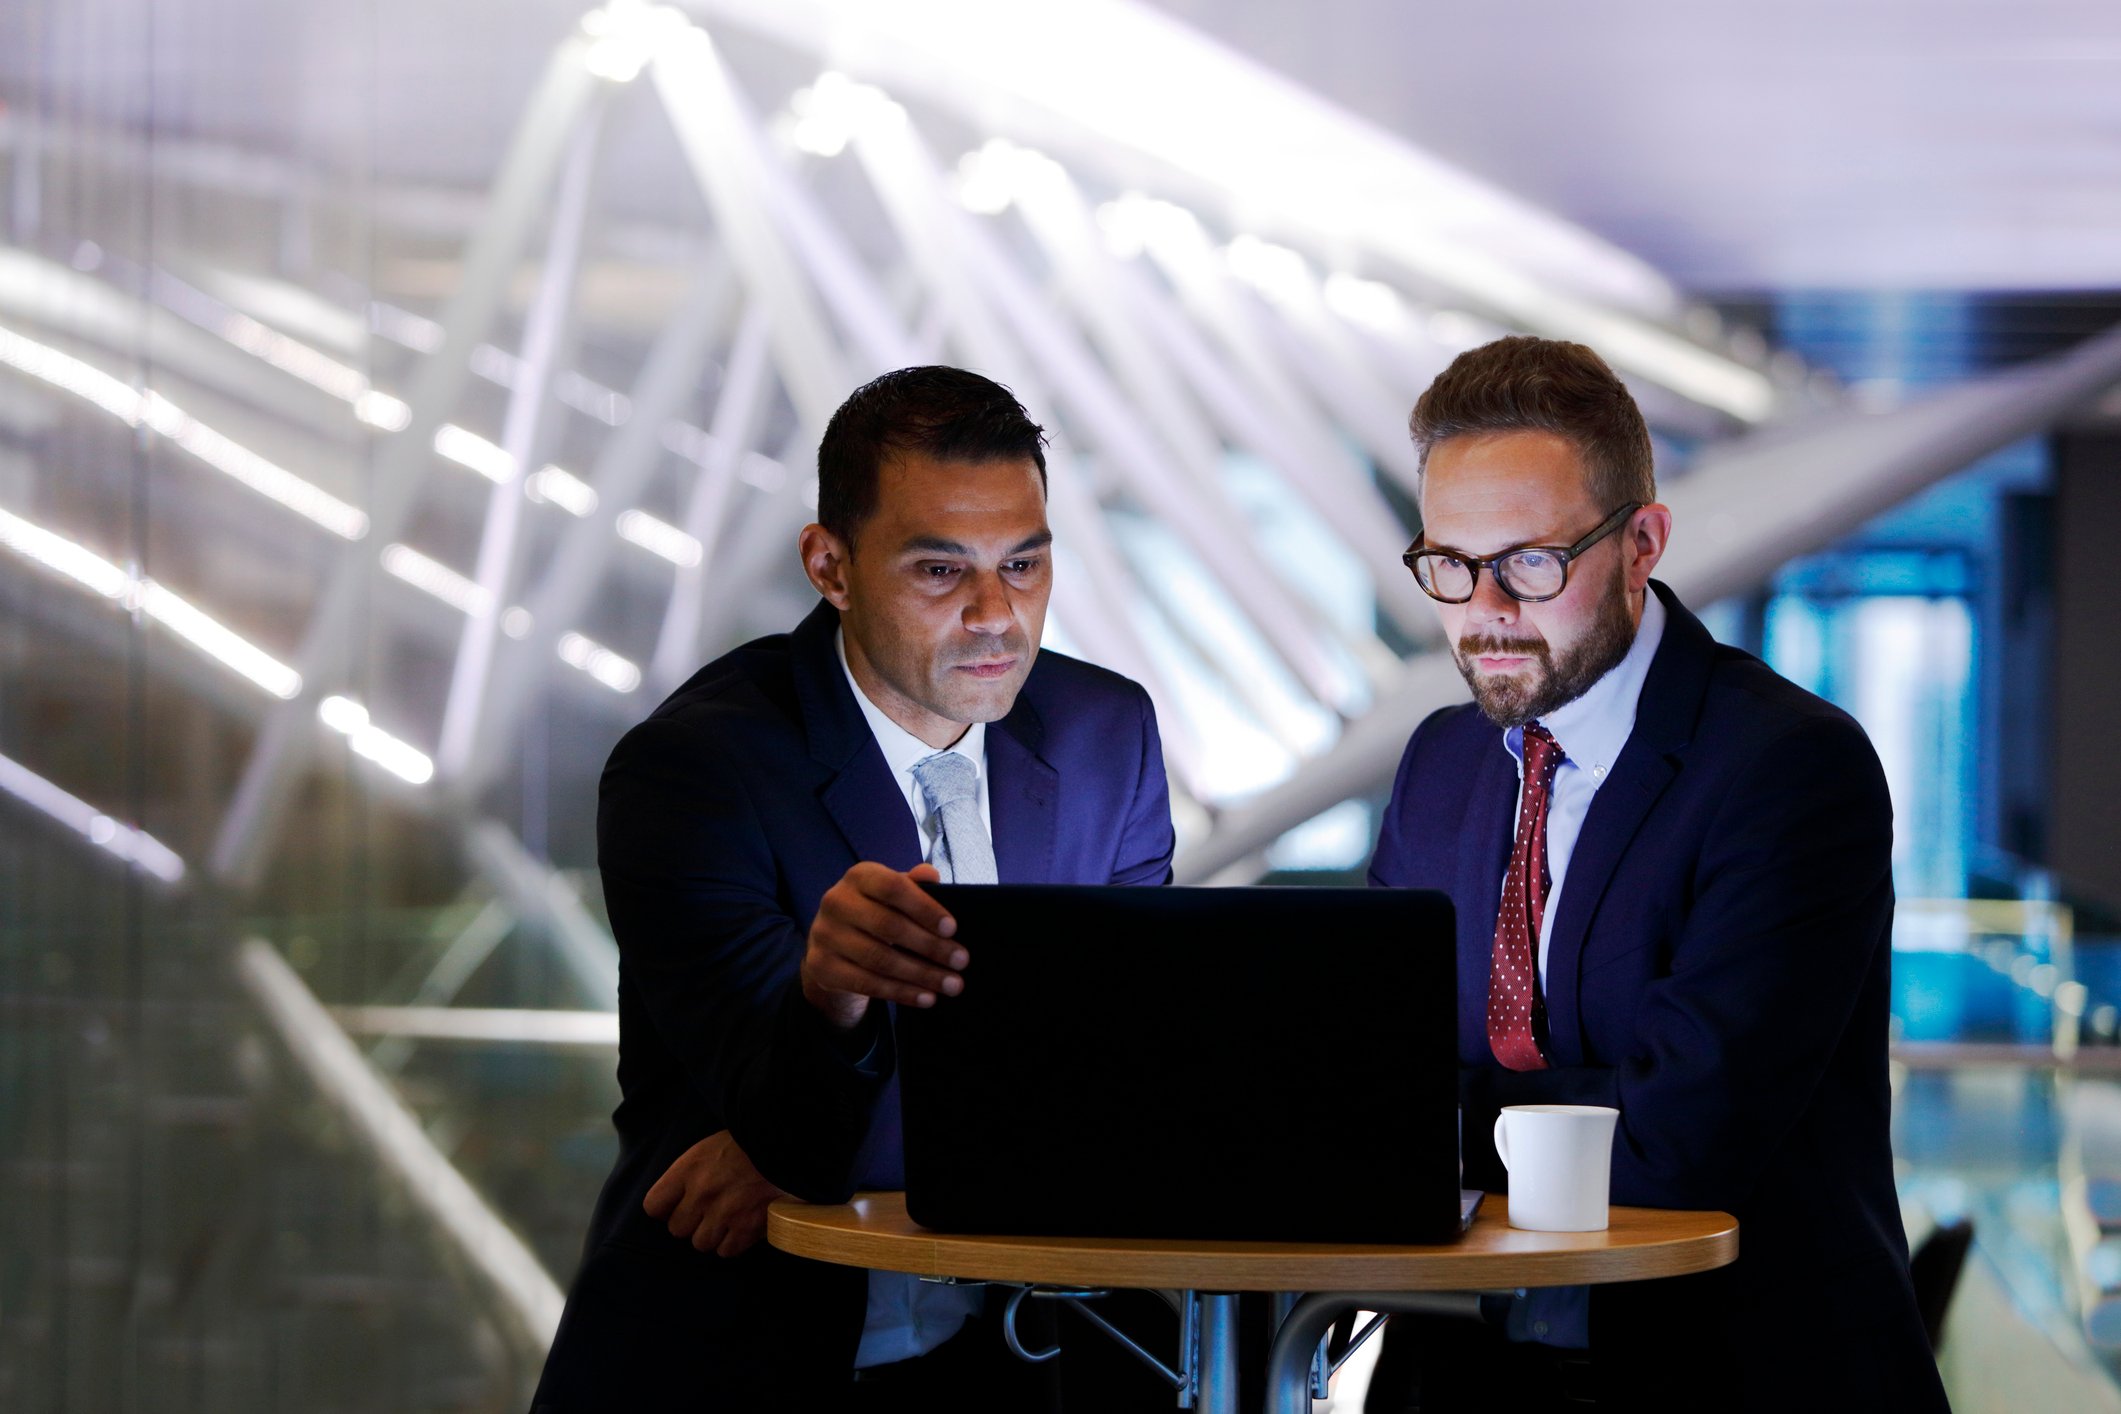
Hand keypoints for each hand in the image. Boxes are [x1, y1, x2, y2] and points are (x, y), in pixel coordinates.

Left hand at [643, 1130, 785, 1256]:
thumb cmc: (748, 1143)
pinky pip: (726, 1250)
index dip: (665, 1209)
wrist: (787, 1146)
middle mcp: (702, 1194)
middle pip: (677, 1229)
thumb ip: (689, 1174)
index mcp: (688, 1169)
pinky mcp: (747, 1227)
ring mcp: (724, 1213)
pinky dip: (733, 1242)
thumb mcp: (709, 1147)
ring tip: (727, 1218)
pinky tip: (742, 1226)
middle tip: (708, 1210)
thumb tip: (677, 1200)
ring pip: (701, 1243)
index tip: (677, 1205)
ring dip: (712, 1234)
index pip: (653, 1206)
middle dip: (691, 1222)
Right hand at [800, 861, 967, 1028]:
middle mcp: (836, 901)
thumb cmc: (874, 912)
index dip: (924, 908)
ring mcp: (824, 935)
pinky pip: (867, 984)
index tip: (952, 928)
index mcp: (859, 876)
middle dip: (930, 946)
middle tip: (961, 961)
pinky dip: (901, 993)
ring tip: (951, 984)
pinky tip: (926, 997)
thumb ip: (912, 884)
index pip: (893, 887)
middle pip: (889, 926)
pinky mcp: (821, 966)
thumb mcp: (892, 894)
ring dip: (921, 975)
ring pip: (879, 960)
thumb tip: (931, 875)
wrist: (832, 944)